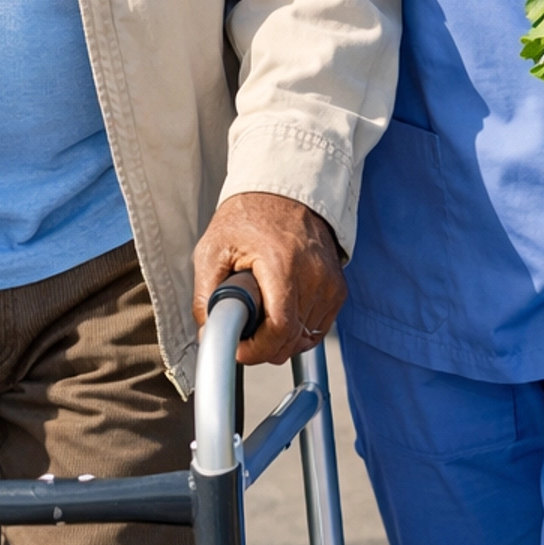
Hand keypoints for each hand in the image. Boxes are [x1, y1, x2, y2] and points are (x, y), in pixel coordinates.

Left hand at [193, 191, 345, 366]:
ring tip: (263, 311)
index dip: (256, 350)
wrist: (284, 193)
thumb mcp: (212, 250)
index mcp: (282, 264)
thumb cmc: (248, 218)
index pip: (280, 330)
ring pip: (305, 339)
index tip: (239, 349)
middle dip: (264, 346)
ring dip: (282, 338)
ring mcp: (330, 283)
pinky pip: (318, 328)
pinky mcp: (338, 289)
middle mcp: (313, 275)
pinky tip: (281, 310)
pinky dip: (298, 329)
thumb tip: (207, 334)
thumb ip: (205, 296)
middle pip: (292, 340)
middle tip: (244, 330)